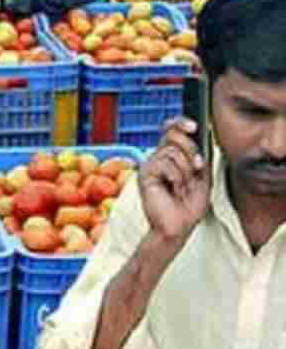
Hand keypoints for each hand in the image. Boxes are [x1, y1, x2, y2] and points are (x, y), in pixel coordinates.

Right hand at [140, 117, 211, 240]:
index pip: (171, 130)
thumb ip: (199, 156)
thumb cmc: (189, 205)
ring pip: (171, 151)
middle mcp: (158, 158)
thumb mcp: (202, 176)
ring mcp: (150, 166)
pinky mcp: (145, 175)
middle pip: (173, 136)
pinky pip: (164, 164)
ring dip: (185, 171)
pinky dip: (176, 177)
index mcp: (171, 157)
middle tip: (196, 168)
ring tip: (182, 186)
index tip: (193, 126)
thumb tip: (200, 136)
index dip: (180, 123)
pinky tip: (173, 189)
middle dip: (190, 150)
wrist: (179, 226)